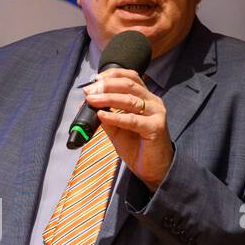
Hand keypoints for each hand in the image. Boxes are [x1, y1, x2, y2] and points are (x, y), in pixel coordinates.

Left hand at [82, 68, 173, 189]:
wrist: (154, 169)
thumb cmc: (138, 147)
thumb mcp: (117, 129)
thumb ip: (106, 116)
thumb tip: (88, 105)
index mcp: (145, 98)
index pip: (130, 77)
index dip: (112, 75)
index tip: (94, 80)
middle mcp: (153, 102)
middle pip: (128, 85)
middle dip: (106, 86)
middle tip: (89, 91)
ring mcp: (156, 113)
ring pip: (130, 100)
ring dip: (107, 98)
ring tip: (91, 100)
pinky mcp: (156, 127)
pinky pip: (132, 120)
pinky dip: (115, 117)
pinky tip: (102, 116)